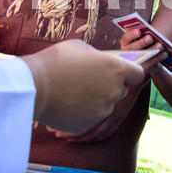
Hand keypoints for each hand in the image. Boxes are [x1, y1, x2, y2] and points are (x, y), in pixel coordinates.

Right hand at [22, 40, 143, 133]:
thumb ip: (97, 57)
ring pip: (105, 105)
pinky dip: (82, 112)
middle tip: (91, 79)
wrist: (33, 87)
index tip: (122, 72)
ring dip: (95, 99)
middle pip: (121, 90)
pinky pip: (90, 117)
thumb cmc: (56, 61)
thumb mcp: (80, 48)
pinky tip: (66, 102)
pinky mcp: (88, 124)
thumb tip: (101, 63)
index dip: (130, 72)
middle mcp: (113, 91)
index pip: (138, 74)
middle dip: (110, 85)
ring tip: (74, 90)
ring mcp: (101, 110)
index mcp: (115, 69)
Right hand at [119, 27, 166, 73]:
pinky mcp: (142, 69)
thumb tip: (149, 26)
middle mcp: (127, 53)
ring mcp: (134, 63)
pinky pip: (150, 64)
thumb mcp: (140, 37)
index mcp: (125, 43)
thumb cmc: (143, 43)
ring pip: (142, 57)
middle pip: (132, 48)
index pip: (126, 38)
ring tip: (160, 45)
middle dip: (141, 42)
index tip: (139, 31)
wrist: (144, 60)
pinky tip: (165, 53)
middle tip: (150, 38)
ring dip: (152, 50)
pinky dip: (158, 58)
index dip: (131, 35)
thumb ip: (143, 32)